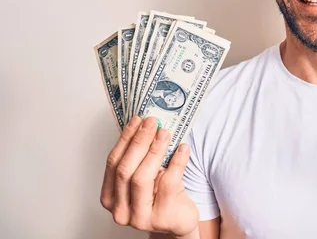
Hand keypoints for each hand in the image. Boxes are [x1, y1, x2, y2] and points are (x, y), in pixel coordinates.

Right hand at [100, 116, 198, 235]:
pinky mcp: (161, 219)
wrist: (179, 219)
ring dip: (154, 150)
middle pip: (125, 170)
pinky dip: (176, 163)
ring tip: (165, 133)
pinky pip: (168, 185)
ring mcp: (139, 218)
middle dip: (139, 142)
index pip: (113, 163)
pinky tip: (183, 149)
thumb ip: (140, 155)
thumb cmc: (161, 194)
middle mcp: (120, 211)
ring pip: (142, 178)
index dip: (125, 139)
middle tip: (152, 122)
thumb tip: (146, 123)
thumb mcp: (147, 174)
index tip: (137, 120)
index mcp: (110, 197)